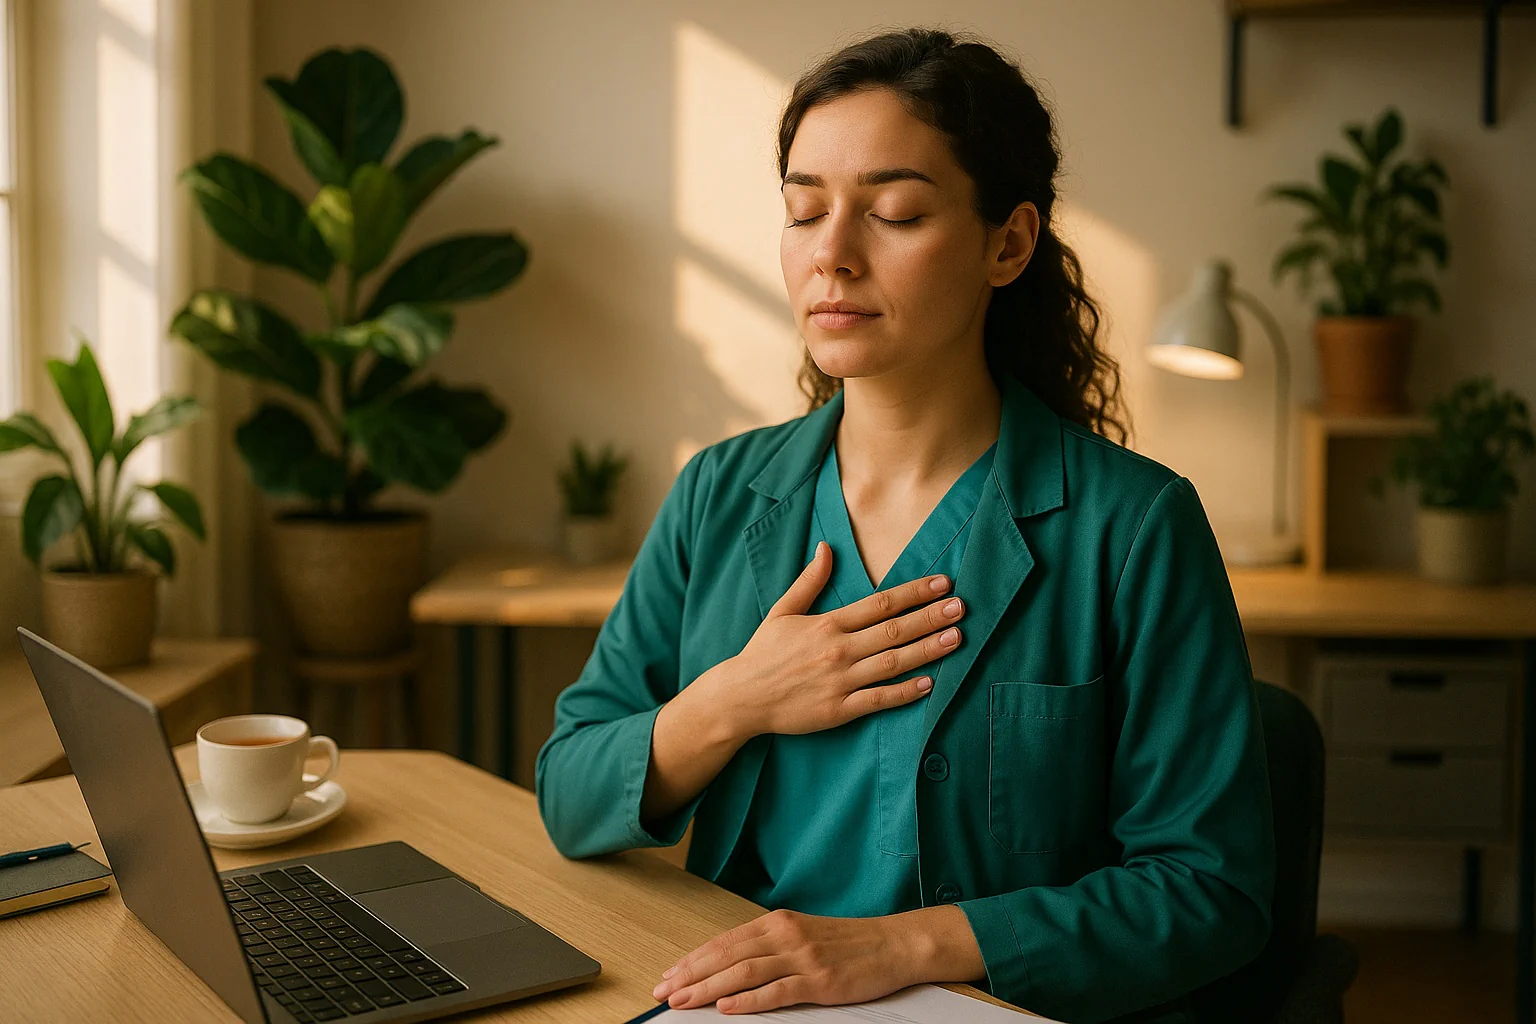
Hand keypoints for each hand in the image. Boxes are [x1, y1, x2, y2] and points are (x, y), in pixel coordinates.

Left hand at [649, 908, 923, 1013]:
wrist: (893, 944)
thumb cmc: (847, 943)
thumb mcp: (802, 936)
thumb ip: (768, 947)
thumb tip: (728, 968)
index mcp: (778, 923)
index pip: (724, 942)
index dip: (693, 960)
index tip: (669, 975)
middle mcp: (785, 936)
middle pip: (727, 956)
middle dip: (691, 975)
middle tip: (664, 992)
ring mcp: (802, 958)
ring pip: (744, 972)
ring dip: (708, 988)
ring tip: (684, 1001)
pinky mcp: (819, 981)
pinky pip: (776, 991)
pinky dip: (748, 1000)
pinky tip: (727, 1007)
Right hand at [716, 541, 965, 738]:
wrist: (740, 697)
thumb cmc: (762, 653)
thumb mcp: (782, 611)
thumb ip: (809, 581)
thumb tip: (826, 548)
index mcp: (827, 624)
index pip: (879, 603)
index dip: (913, 592)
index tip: (941, 582)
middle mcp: (837, 650)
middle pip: (893, 631)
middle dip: (929, 617)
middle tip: (961, 606)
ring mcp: (840, 682)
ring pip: (892, 663)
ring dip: (927, 650)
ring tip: (956, 638)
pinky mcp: (838, 710)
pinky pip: (878, 700)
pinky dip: (904, 693)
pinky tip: (930, 684)